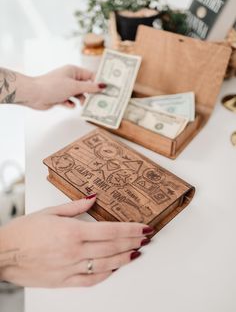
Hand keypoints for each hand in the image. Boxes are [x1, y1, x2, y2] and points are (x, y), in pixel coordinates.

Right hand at [0, 195, 151, 287]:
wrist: (2, 254)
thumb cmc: (23, 232)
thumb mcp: (50, 212)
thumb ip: (75, 206)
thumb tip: (93, 198)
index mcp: (72, 232)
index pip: (111, 231)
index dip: (131, 229)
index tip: (144, 228)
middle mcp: (74, 252)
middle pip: (112, 247)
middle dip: (133, 241)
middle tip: (146, 237)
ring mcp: (70, 269)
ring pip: (106, 264)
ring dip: (124, 258)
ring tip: (137, 251)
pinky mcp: (63, 281)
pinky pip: (90, 280)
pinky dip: (105, 274)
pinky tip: (115, 268)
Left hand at [25, 65, 105, 109]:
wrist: (34, 94)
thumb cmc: (53, 86)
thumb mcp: (74, 86)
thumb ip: (90, 87)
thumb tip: (103, 85)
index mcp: (73, 71)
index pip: (91, 75)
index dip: (99, 82)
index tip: (107, 90)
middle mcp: (70, 78)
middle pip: (86, 86)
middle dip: (91, 94)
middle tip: (99, 101)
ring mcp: (65, 88)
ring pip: (79, 95)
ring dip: (81, 100)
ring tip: (82, 104)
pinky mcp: (60, 97)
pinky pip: (70, 101)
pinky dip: (71, 104)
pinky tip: (69, 105)